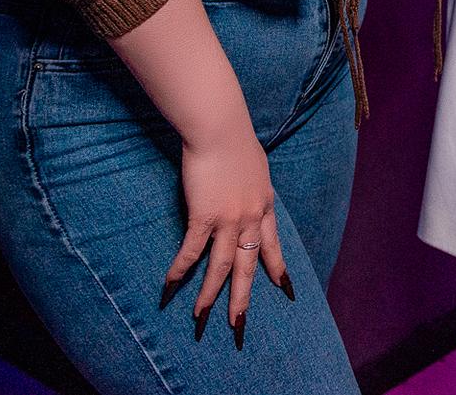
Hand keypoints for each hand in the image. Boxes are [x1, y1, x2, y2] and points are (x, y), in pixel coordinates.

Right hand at [163, 130, 291, 345]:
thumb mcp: (255, 166)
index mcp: (265, 206)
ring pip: (221, 268)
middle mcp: (251, 218)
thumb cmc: (235, 140)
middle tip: (239, 327)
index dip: (278, 269)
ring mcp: (229, 220)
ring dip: (209, 296)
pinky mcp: (204, 216)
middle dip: (243, 300)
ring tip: (201, 320)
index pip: (273, 245)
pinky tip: (170, 289)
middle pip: (248, 267)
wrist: (220, 129)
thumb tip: (249, 188)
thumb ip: (252, 184)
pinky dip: (179, 272)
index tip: (285, 290)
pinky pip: (191, 252)